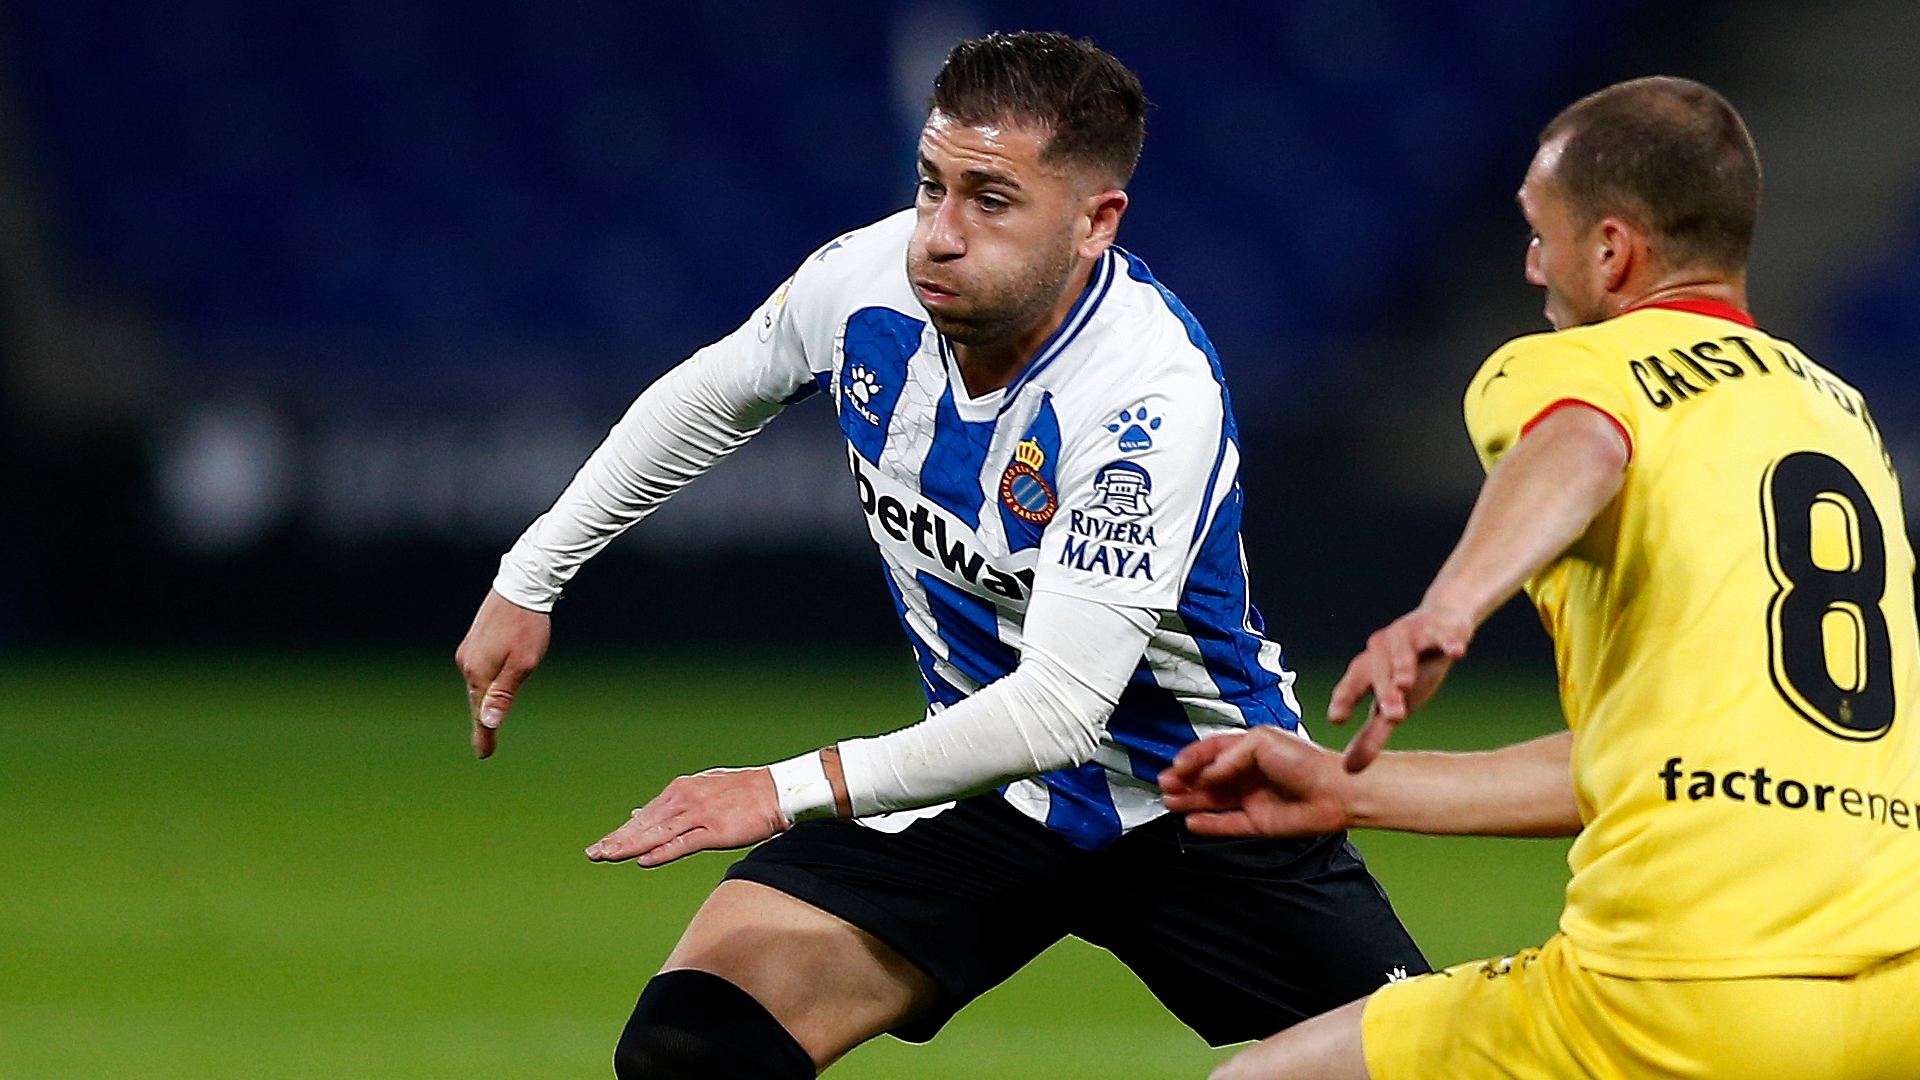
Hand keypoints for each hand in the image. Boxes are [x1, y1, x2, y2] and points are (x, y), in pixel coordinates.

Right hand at [454, 589, 551, 758]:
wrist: (522, 586)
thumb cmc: (528, 627)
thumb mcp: (523, 664)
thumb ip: (504, 694)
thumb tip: (488, 721)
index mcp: (479, 673)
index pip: (481, 713)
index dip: (483, 735)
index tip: (484, 755)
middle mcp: (468, 663)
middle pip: (476, 699)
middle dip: (482, 721)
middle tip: (485, 746)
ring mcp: (469, 651)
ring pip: (478, 683)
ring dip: (484, 700)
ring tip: (488, 721)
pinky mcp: (474, 641)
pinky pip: (478, 669)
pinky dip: (484, 682)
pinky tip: (491, 685)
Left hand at [586, 767, 785, 867]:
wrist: (776, 792)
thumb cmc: (742, 793)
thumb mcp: (701, 790)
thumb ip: (670, 805)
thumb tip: (638, 814)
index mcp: (680, 791)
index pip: (644, 817)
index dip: (621, 833)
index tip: (601, 845)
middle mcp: (684, 800)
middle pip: (644, 825)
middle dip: (617, 840)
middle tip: (593, 854)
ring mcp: (698, 815)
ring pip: (657, 834)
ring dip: (630, 846)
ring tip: (608, 856)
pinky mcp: (714, 829)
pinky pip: (683, 843)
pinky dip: (662, 851)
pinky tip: (644, 859)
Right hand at [1159, 728, 1352, 837]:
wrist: (1335, 791)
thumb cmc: (1306, 761)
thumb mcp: (1261, 743)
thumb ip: (1229, 757)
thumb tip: (1206, 773)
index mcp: (1250, 748)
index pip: (1212, 752)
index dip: (1192, 758)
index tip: (1175, 766)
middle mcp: (1249, 773)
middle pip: (1208, 777)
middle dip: (1185, 780)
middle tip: (1165, 785)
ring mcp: (1253, 798)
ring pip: (1213, 800)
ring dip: (1191, 800)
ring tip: (1170, 802)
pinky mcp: (1258, 822)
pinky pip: (1227, 824)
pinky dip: (1209, 824)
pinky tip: (1192, 822)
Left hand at [1327, 607, 1468, 772]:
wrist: (1440, 622)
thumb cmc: (1409, 670)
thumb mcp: (1391, 703)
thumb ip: (1371, 735)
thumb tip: (1349, 770)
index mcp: (1367, 669)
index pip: (1351, 685)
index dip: (1343, 699)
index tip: (1337, 719)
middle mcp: (1381, 649)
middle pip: (1379, 672)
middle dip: (1384, 693)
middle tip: (1391, 716)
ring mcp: (1408, 635)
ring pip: (1403, 651)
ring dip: (1403, 666)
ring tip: (1406, 683)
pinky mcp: (1438, 627)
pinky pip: (1442, 634)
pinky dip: (1448, 642)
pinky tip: (1457, 653)